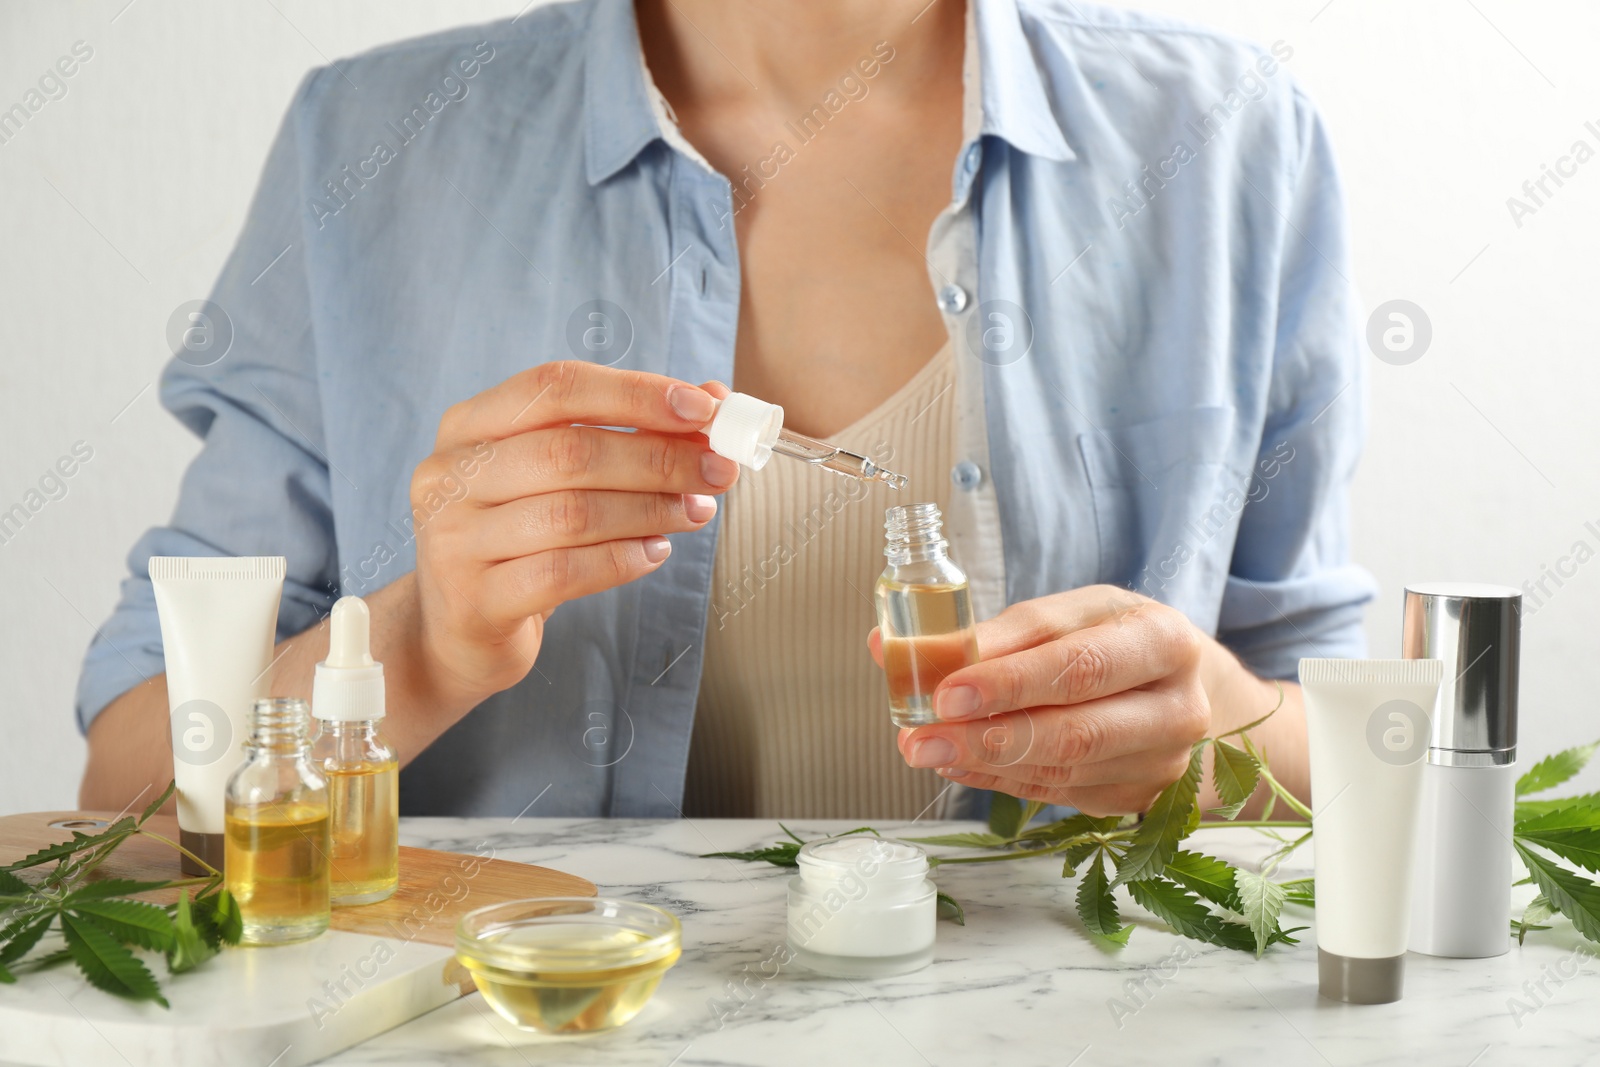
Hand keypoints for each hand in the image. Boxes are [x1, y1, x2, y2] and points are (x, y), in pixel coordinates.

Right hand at [406, 361, 736, 719]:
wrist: (457, 629)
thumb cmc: (520, 539)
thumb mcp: (559, 477)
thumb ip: (628, 433)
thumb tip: (714, 402)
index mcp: (469, 426)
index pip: (555, 387)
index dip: (634, 393)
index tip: (703, 410)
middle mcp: (449, 475)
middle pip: (569, 450)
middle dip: (658, 458)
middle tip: (719, 471)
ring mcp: (454, 541)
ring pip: (572, 513)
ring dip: (651, 509)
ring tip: (696, 511)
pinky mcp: (475, 601)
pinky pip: (563, 572)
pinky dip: (622, 560)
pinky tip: (656, 552)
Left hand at [880, 587, 1209, 815]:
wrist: (1177, 686)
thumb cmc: (1113, 638)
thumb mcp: (1069, 615)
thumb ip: (994, 633)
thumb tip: (891, 647)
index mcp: (1166, 640)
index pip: (1082, 666)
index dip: (1010, 682)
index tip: (947, 691)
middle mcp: (1177, 709)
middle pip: (1076, 733)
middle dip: (987, 736)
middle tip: (921, 737)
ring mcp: (1162, 764)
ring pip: (1063, 771)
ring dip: (984, 762)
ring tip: (926, 748)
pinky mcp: (1137, 798)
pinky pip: (1056, 794)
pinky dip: (998, 779)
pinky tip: (956, 763)